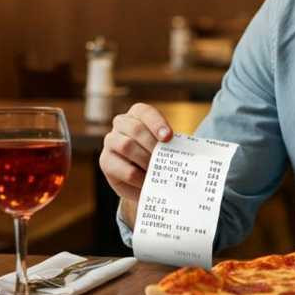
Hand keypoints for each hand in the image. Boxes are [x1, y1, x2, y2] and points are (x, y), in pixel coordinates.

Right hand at [99, 102, 172, 228]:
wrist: (145, 180)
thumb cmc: (160, 158)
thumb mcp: (167, 148)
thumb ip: (172, 145)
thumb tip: (188, 152)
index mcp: (138, 114)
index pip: (145, 112)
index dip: (157, 123)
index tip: (169, 137)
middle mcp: (121, 124)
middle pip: (135, 129)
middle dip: (152, 145)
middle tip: (165, 160)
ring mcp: (110, 141)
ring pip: (125, 145)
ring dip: (144, 160)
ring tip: (157, 171)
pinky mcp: (105, 161)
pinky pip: (120, 166)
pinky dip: (136, 176)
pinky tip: (146, 181)